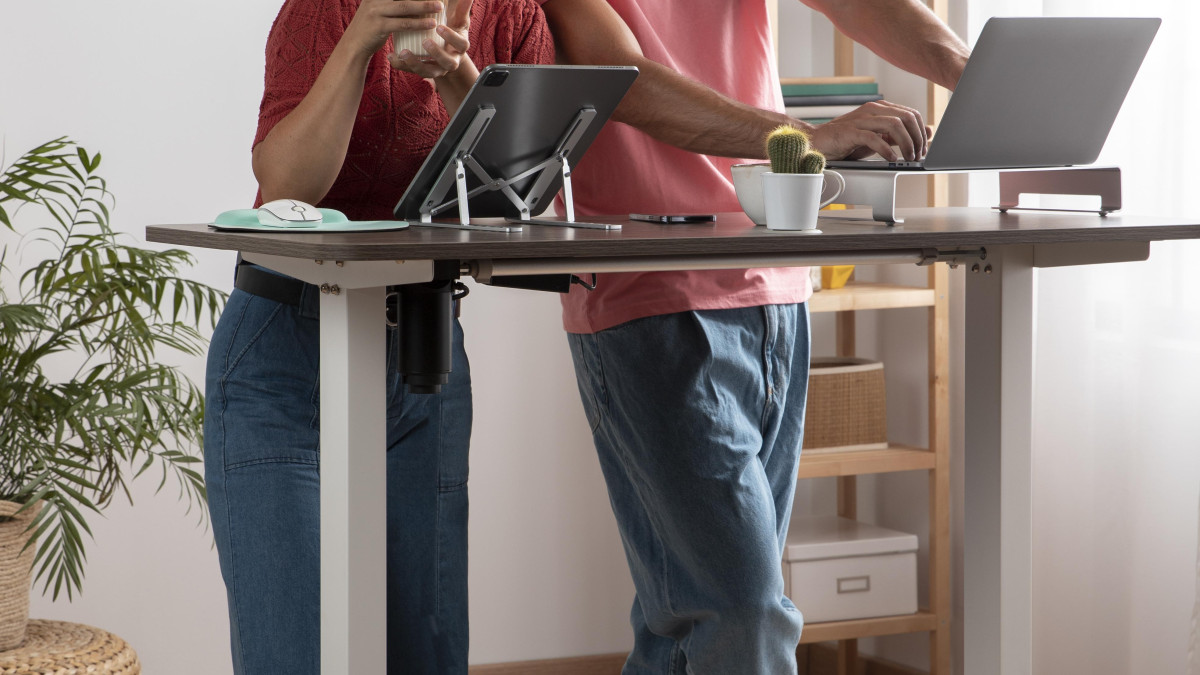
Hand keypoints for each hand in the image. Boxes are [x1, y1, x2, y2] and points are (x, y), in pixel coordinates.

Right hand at [344, 0, 445, 57]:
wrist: (353, 46)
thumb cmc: (371, 27)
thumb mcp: (378, 8)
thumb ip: (392, 2)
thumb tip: (416, 2)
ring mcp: (375, 11)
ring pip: (404, 6)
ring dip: (424, 6)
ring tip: (439, 7)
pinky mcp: (378, 26)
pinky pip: (402, 24)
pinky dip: (418, 23)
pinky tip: (431, 24)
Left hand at [389, 0, 472, 79]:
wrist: (446, 55)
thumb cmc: (451, 33)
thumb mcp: (458, 22)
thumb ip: (462, 10)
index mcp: (460, 48)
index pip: (461, 44)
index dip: (451, 37)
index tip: (440, 27)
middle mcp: (451, 62)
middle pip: (447, 62)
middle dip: (436, 53)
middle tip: (425, 41)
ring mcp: (437, 69)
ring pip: (428, 72)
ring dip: (415, 63)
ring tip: (403, 52)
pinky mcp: (423, 72)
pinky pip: (412, 72)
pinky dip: (401, 65)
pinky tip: (392, 56)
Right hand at [807, 100, 928, 161]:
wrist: (818, 141)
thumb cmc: (846, 141)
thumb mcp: (877, 138)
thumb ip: (897, 135)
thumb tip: (924, 133)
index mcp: (880, 108)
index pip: (910, 114)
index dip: (921, 131)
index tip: (923, 147)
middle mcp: (872, 110)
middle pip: (906, 117)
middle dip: (916, 138)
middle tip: (918, 154)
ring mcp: (861, 119)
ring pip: (894, 125)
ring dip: (906, 143)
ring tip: (907, 157)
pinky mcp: (850, 132)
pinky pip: (874, 138)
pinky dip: (886, 150)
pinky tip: (891, 159)